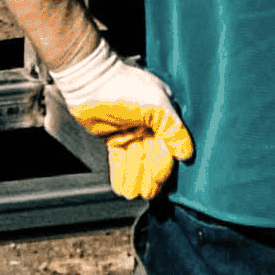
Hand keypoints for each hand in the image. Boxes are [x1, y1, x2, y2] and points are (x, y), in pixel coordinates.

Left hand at [48, 44, 194, 201]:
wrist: (88, 79)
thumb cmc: (122, 84)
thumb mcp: (156, 103)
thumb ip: (173, 128)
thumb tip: (186, 152)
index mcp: (163, 114)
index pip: (167, 146)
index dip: (163, 165)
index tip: (159, 181)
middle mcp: (150, 123)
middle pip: (153, 155)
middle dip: (150, 176)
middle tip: (149, 195)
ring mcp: (132, 130)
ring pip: (137, 159)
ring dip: (136, 178)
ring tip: (135, 195)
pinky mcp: (114, 135)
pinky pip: (120, 158)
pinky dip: (121, 173)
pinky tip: (122, 187)